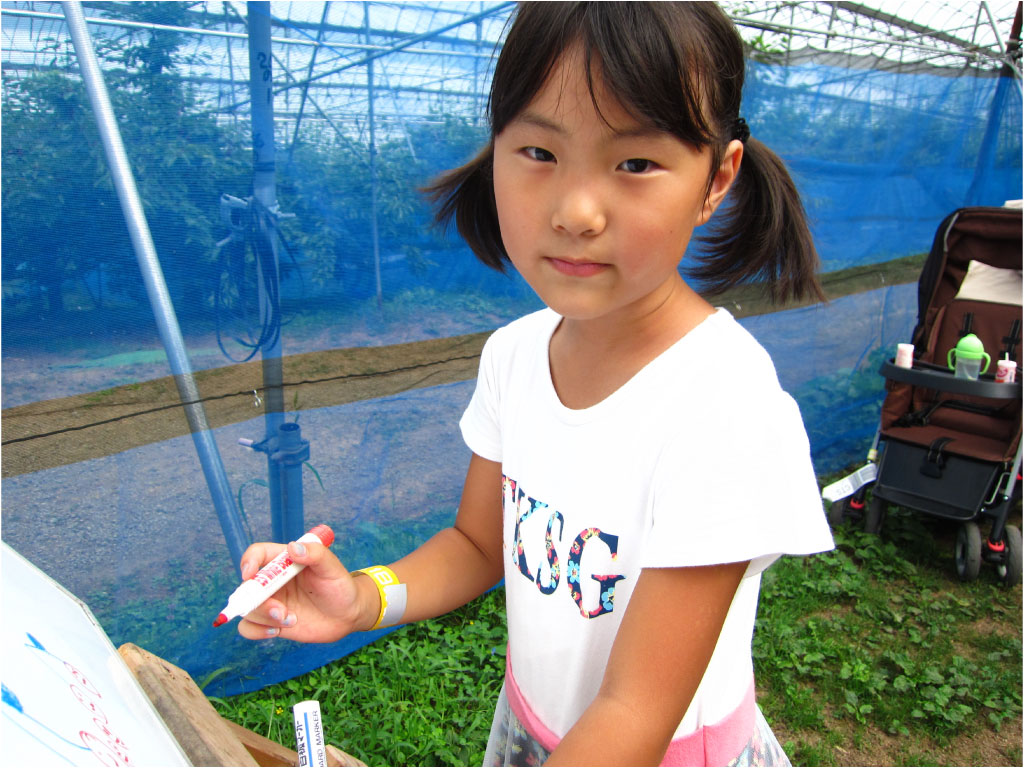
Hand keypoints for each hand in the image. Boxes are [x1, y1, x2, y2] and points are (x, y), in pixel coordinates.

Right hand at [235, 539, 373, 642]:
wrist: (348, 614)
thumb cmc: (340, 586)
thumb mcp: (332, 567)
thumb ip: (315, 554)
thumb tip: (293, 548)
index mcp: (285, 561)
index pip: (258, 553)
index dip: (249, 560)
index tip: (250, 574)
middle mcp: (273, 581)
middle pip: (248, 586)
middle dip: (257, 600)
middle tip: (280, 611)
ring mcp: (271, 602)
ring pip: (247, 608)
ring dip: (263, 616)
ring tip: (290, 620)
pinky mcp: (272, 621)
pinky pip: (249, 628)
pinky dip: (256, 631)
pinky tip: (277, 631)